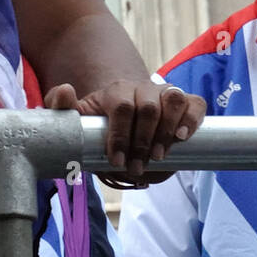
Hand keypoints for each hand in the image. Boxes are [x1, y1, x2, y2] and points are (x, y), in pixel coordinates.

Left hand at [44, 80, 205, 183]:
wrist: (127, 117)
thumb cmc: (102, 123)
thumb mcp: (79, 118)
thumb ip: (61, 108)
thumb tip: (64, 91)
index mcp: (115, 92)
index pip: (120, 108)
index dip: (120, 136)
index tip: (117, 161)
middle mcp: (142, 89)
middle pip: (147, 107)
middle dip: (142, 141)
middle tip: (136, 167)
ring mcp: (165, 94)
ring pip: (172, 100)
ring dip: (167, 130)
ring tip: (158, 156)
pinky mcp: (186, 102)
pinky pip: (195, 104)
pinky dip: (192, 119)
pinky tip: (184, 137)